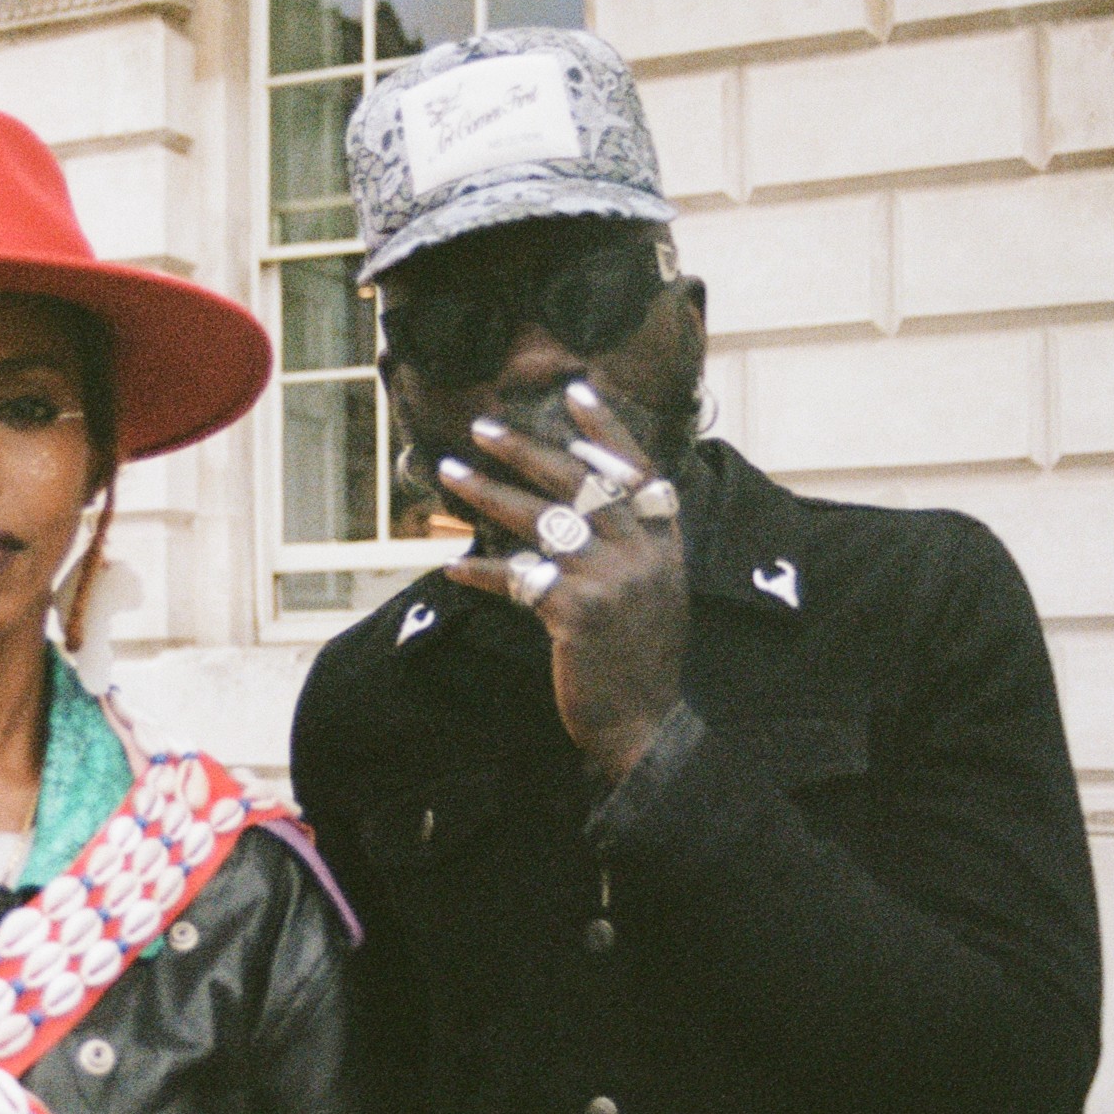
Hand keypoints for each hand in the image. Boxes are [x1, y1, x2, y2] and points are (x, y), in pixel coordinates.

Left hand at [436, 382, 688, 782]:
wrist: (644, 722)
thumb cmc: (638, 658)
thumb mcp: (652, 591)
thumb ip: (629, 545)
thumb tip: (578, 501)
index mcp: (663, 543)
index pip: (637, 470)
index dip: (606, 431)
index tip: (575, 391)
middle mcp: (642, 553)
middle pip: (577, 483)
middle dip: (525, 449)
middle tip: (482, 428)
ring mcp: (611, 580)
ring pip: (539, 520)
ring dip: (488, 493)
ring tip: (450, 473)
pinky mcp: (576, 612)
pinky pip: (518, 578)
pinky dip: (482, 572)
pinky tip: (453, 565)